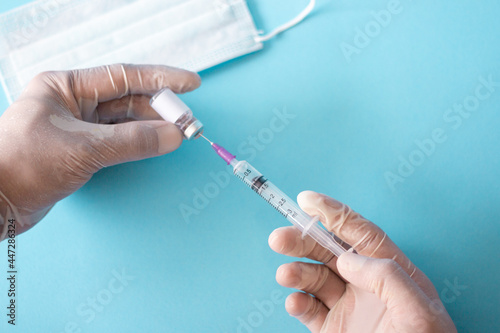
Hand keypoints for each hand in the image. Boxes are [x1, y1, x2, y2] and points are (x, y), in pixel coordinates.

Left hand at [0, 64, 200, 239]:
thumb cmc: (23, 166)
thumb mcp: (84, 148)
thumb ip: (133, 141)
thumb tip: (173, 136)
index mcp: (65, 87)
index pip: (123, 77)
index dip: (160, 79)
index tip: (190, 83)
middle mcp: (72, 103)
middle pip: (128, 99)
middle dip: (160, 108)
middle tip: (188, 119)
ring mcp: (78, 128)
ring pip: (126, 121)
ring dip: (153, 127)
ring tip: (180, 132)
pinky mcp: (82, 151)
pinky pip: (120, 141)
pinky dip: (141, 143)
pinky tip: (159, 144)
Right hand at [268, 191, 456, 331]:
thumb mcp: (418, 310)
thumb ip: (386, 277)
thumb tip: (348, 259)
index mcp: (392, 273)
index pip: (360, 233)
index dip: (333, 213)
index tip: (306, 200)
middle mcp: (366, 285)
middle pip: (330, 251)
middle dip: (303, 240)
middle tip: (279, 238)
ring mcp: (348, 306)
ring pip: (314, 278)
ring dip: (296, 271)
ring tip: (285, 274)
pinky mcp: (332, 329)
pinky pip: (308, 309)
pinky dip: (297, 303)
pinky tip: (295, 302)